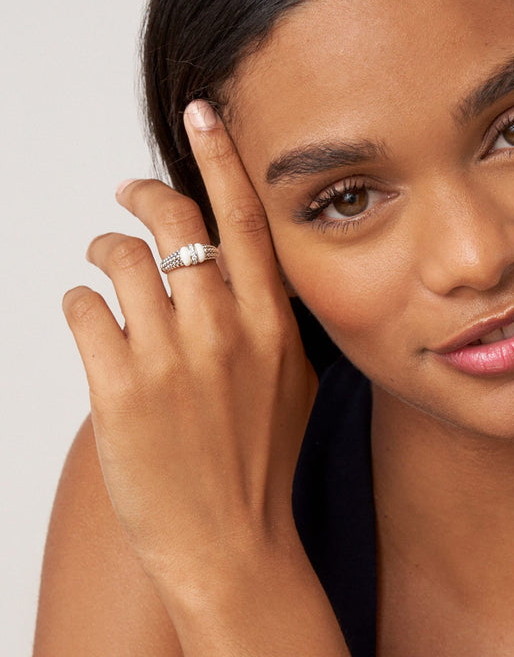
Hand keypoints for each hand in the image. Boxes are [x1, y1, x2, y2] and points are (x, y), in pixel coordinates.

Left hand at [63, 101, 317, 591]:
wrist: (233, 542)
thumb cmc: (262, 461)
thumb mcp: (291, 382)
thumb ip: (268, 321)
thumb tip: (232, 272)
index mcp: (271, 326)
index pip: (245, 221)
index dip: (222, 159)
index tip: (202, 114)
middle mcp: (224, 331)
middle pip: (174, 224)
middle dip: (143, 193)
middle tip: (129, 192)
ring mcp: (170, 360)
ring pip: (118, 259)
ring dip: (103, 251)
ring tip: (102, 266)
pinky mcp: (118, 392)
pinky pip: (82, 311)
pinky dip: (79, 303)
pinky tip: (91, 320)